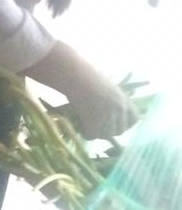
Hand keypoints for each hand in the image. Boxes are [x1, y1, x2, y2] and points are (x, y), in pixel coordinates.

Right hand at [23, 42, 138, 139]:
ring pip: (107, 135)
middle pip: (120, 131)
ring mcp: (108, 115)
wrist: (74, 74)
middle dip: (109, 131)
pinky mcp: (94, 120)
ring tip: (88, 127)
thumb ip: (111, 100)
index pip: (135, 120)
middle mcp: (119, 108)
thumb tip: (108, 116)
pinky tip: (82, 128)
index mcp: (124, 99)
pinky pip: (93, 135)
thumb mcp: (105, 87)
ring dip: (98, 133)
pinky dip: (87, 134)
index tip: (115, 123)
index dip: (125, 124)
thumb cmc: (86, 76)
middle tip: (97, 127)